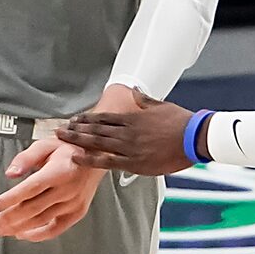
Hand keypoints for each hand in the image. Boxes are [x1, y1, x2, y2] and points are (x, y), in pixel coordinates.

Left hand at [0, 135, 105, 240]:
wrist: (97, 157)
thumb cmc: (69, 150)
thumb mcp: (46, 145)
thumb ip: (26, 158)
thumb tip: (10, 173)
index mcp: (60, 171)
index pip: (32, 188)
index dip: (12, 198)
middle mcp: (68, 190)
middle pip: (33, 208)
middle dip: (9, 218)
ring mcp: (74, 203)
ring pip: (42, 220)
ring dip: (18, 228)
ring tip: (0, 230)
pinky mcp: (77, 212)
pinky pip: (56, 229)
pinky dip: (39, 235)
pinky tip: (22, 235)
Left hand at [62, 101, 196, 175]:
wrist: (194, 137)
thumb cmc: (182, 123)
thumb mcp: (161, 106)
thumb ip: (143, 100)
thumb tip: (133, 91)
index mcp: (133, 118)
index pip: (103, 117)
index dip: (86, 119)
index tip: (75, 119)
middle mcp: (127, 131)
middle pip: (95, 129)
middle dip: (75, 129)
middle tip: (60, 130)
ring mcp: (129, 147)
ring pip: (96, 142)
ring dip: (77, 140)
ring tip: (63, 139)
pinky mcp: (134, 162)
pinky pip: (106, 161)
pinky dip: (89, 158)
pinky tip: (76, 157)